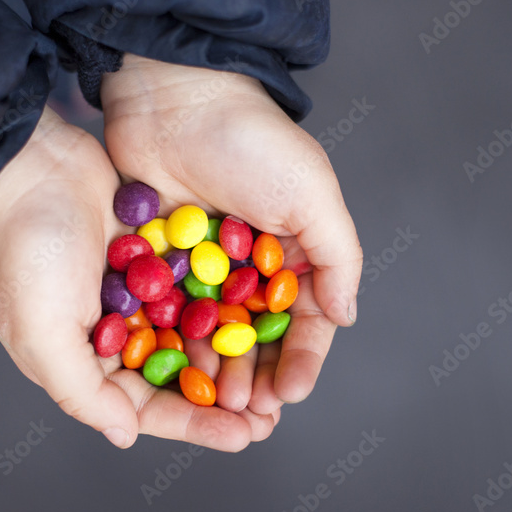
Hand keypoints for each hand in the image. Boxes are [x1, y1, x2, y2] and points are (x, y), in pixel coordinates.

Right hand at [0, 107, 259, 450]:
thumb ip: (82, 391)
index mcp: (84, 359)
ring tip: (277, 375)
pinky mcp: (160, 258)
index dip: (194, 424)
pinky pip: (201, 291)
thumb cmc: (25, 250)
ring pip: (196, 337)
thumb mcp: (42, 332)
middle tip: (270, 415)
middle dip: (222, 400)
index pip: (145, 406)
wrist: (30, 162)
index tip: (242, 436)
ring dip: (233, 357)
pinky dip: (230, 306)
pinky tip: (266, 318)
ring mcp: (140, 295)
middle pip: (178, 378)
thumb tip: (125, 435)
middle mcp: (115, 333)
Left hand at [101, 56, 362, 417]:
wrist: (173, 97)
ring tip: (214, 404)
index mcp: (295, 253)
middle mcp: (253, 267)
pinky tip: (176, 375)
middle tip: (248, 414)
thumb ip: (338, 257)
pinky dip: (176, 347)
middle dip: (257, 379)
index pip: (306, 322)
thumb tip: (346, 317)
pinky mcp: (165, 264)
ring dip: (218, 373)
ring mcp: (207, 270)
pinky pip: (172, 316)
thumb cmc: (251, 140)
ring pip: (215, 337)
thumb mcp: (312, 194)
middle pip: (259, 340)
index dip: (301, 362)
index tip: (289, 395)